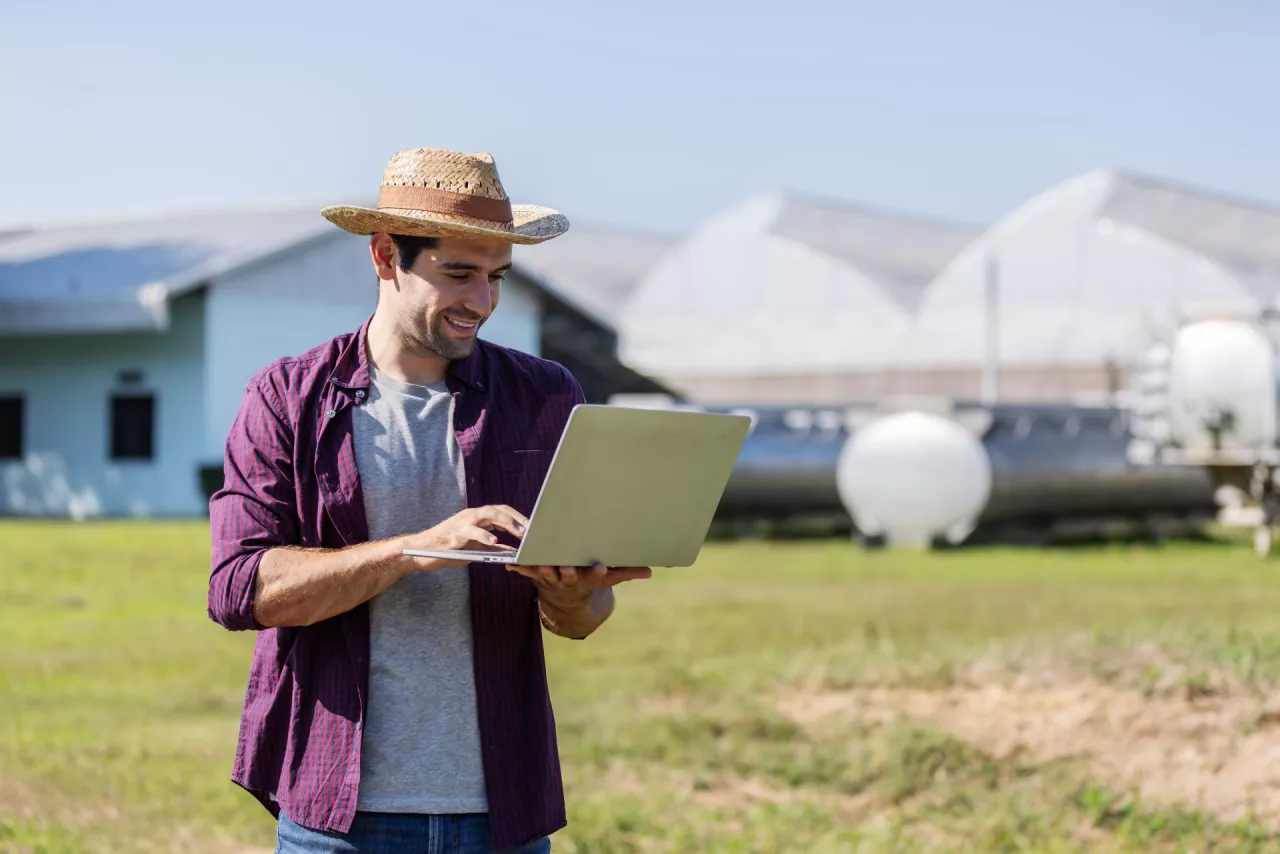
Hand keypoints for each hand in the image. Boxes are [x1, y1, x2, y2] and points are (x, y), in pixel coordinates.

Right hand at [401, 505, 529, 567]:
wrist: (421, 551)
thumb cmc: (449, 549)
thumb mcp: (476, 549)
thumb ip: (493, 547)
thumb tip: (513, 551)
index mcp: (478, 518)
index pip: (503, 512)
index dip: (519, 518)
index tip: (536, 527)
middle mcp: (472, 515)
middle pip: (499, 510)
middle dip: (517, 519)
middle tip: (533, 530)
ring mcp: (462, 522)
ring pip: (487, 514)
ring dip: (506, 522)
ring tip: (520, 532)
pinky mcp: (454, 533)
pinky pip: (471, 531)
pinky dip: (483, 535)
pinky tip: (494, 541)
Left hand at [505, 562, 651, 606]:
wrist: (566, 603)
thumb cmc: (589, 583)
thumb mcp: (608, 580)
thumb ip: (626, 573)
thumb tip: (650, 572)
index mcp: (587, 579)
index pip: (594, 576)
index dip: (597, 573)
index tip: (600, 567)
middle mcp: (569, 580)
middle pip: (568, 575)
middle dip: (568, 571)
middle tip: (567, 567)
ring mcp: (552, 579)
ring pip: (546, 573)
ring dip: (542, 568)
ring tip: (539, 560)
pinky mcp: (537, 576)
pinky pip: (527, 572)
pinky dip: (519, 568)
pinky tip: (511, 565)